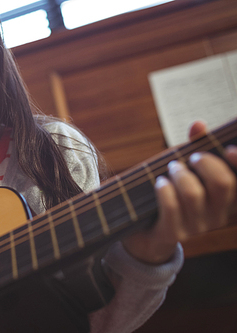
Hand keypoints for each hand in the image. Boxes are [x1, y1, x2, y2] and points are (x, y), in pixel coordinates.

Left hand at [122, 121, 236, 263]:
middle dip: (205, 163)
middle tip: (191, 158)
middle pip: (223, 184)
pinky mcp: (174, 232)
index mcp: (229, 200)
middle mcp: (220, 216)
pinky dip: (164, 189)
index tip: (229, 149)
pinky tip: (160, 182)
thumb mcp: (187, 169)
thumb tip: (198, 124)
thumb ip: (195, 146)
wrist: (149, 232)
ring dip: (180, 174)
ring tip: (172, 169)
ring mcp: (197, 227)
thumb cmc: (173, 194)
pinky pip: (171, 207)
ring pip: (193, 194)